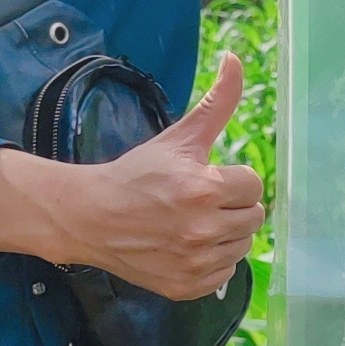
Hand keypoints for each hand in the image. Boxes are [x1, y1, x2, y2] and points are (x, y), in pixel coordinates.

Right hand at [0, 55, 263, 298]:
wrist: (90, 217)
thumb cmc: (137, 174)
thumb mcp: (178, 137)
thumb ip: (216, 101)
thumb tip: (235, 59)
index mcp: (203, 190)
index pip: (252, 184)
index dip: (230, 178)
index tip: (205, 178)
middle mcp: (202, 230)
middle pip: (254, 216)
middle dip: (232, 205)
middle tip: (199, 200)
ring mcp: (194, 263)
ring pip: (243, 245)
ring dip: (226, 233)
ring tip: (193, 222)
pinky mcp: (187, 287)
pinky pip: (225, 273)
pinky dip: (212, 261)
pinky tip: (187, 245)